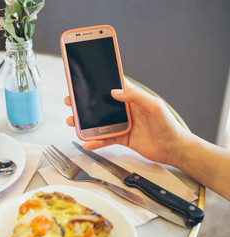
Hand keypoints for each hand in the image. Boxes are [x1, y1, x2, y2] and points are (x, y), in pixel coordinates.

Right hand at [65, 85, 186, 164]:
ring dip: (85, 122)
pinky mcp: (121, 138)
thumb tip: (113, 91)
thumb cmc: (168, 125)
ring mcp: (121, 124)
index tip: (84, 80)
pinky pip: (105, 139)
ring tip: (72, 122)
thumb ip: (135, 96)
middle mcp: (124, 110)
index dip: (98, 82)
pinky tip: (87, 143)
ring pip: (98, 122)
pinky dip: (95, 141)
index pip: (112, 86)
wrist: (173, 149)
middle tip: (70, 101)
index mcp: (132, 98)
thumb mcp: (154, 106)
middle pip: (100, 104)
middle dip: (84, 103)